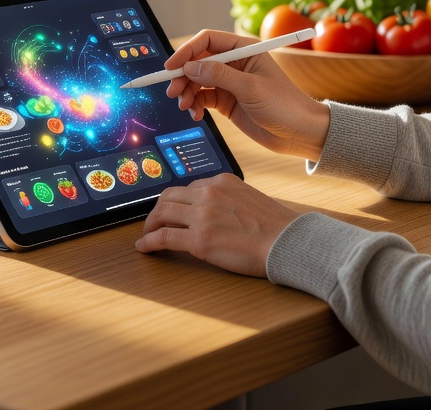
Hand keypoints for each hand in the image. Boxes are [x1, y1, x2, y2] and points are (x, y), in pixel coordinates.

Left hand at [135, 174, 299, 276]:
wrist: (286, 242)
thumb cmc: (275, 226)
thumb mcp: (249, 199)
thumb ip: (228, 199)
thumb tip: (214, 211)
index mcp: (221, 181)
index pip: (188, 187)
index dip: (176, 201)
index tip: (172, 211)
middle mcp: (208, 193)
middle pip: (169, 197)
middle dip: (157, 210)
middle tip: (153, 222)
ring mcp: (202, 215)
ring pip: (162, 213)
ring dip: (150, 225)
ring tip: (146, 235)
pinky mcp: (198, 239)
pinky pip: (163, 237)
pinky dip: (149, 242)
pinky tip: (144, 248)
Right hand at [164, 29, 329, 159]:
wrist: (299, 134)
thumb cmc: (284, 105)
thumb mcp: (250, 88)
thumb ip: (218, 76)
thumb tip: (189, 68)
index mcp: (244, 49)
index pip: (207, 41)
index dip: (186, 52)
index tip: (171, 68)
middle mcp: (235, 63)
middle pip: (198, 62)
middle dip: (183, 76)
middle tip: (173, 92)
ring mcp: (229, 83)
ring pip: (197, 81)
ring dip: (187, 93)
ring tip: (185, 107)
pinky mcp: (227, 101)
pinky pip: (202, 98)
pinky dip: (194, 105)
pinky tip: (196, 115)